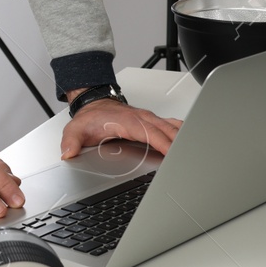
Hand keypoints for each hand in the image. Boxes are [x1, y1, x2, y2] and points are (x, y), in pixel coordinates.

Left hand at [59, 98, 180, 159]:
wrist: (94, 104)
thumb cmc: (90, 118)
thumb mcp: (75, 130)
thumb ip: (71, 142)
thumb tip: (68, 153)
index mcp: (129, 122)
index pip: (152, 134)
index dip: (165, 145)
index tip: (175, 156)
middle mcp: (143, 119)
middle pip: (169, 131)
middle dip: (182, 145)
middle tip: (192, 162)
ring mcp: (151, 119)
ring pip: (174, 128)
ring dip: (186, 140)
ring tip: (197, 155)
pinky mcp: (154, 122)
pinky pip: (173, 127)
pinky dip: (183, 135)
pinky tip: (191, 145)